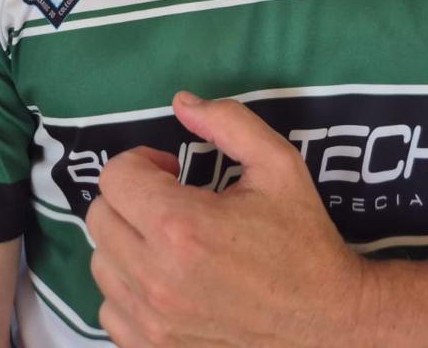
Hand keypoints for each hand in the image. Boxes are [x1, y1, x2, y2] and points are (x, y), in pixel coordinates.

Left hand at [87, 91, 370, 347]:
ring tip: (169, 242)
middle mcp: (155, 277)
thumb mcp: (278, 164)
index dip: (142, 162)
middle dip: (130, 197)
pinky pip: (111, 311)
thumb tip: (180, 102)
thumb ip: (227, 122)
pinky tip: (166, 281)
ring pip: (101, 265)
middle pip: (99, 217)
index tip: (171, 171)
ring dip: (127, 243)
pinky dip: (128, 291)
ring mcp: (151, 322)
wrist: (328, 324)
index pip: (114, 177)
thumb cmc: (303, 241)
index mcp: (180, 226)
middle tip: (170, 201)